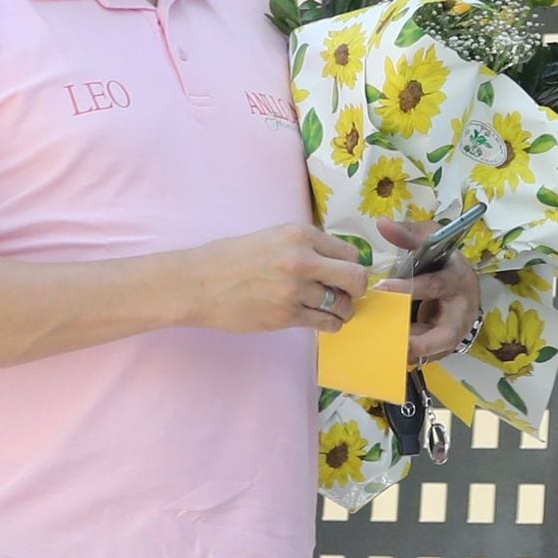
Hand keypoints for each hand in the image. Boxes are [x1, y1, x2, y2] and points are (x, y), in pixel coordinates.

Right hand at [188, 224, 368, 333]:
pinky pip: (325, 323)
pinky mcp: (286, 316)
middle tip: (349, 293)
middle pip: (356, 278)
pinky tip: (322, 320)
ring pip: (342, 305)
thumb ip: (304, 245)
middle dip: (357, 288)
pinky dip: (330, 323)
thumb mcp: (272, 237)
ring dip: (343, 310)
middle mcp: (301, 260)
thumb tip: (337, 261)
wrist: (200, 283)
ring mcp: (294, 290)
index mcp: (299, 234)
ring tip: (333, 309)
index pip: (348, 252)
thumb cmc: (232, 258)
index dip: (350, 265)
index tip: (345, 273)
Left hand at [373, 217, 480, 362]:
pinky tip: (388, 352)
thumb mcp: (431, 238)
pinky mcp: (447, 343)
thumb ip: (408, 233)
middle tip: (392, 341)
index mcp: (458, 278)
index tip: (381, 287)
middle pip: (447, 333)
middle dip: (420, 341)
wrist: (461, 279)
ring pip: (437, 349)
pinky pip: (430, 354)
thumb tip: (382, 224)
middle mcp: (462, 308)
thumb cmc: (443, 257)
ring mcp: (457, 329)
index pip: (435, 285)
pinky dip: (411, 354)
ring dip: (412, 351)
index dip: (409, 288)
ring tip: (383, 349)